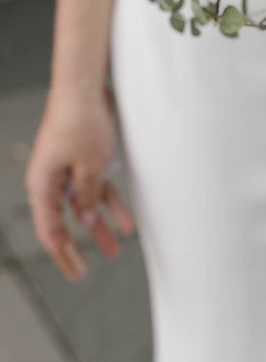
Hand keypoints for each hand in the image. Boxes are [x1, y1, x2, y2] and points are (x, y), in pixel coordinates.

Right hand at [25, 89, 135, 280]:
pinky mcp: (84, 162)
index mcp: (43, 185)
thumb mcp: (89, 166)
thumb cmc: (80, 121)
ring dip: (100, 228)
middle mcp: (51, 181)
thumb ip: (87, 196)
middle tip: (83, 273)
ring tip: (115, 250)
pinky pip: (96, 190)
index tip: (77, 271)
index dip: (63, 253)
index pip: (50, 229)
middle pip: (63, 222)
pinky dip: (111, 205)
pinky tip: (127, 222)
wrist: (84, 88)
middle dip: (77, 248)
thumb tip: (86, 219)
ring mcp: (68, 172)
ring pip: (84, 208)